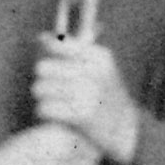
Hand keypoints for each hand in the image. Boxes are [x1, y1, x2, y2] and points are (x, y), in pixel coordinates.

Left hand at [32, 35, 143, 164]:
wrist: (125, 127)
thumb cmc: (105, 93)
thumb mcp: (99, 66)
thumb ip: (73, 51)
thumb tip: (40, 38)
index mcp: (99, 57)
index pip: (60, 45)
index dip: (46, 49)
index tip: (44, 55)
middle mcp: (93, 73)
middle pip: (43, 68)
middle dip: (42, 77)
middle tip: (48, 84)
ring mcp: (88, 94)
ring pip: (40, 88)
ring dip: (41, 95)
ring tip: (49, 99)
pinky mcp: (80, 115)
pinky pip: (44, 108)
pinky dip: (43, 111)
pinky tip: (51, 112)